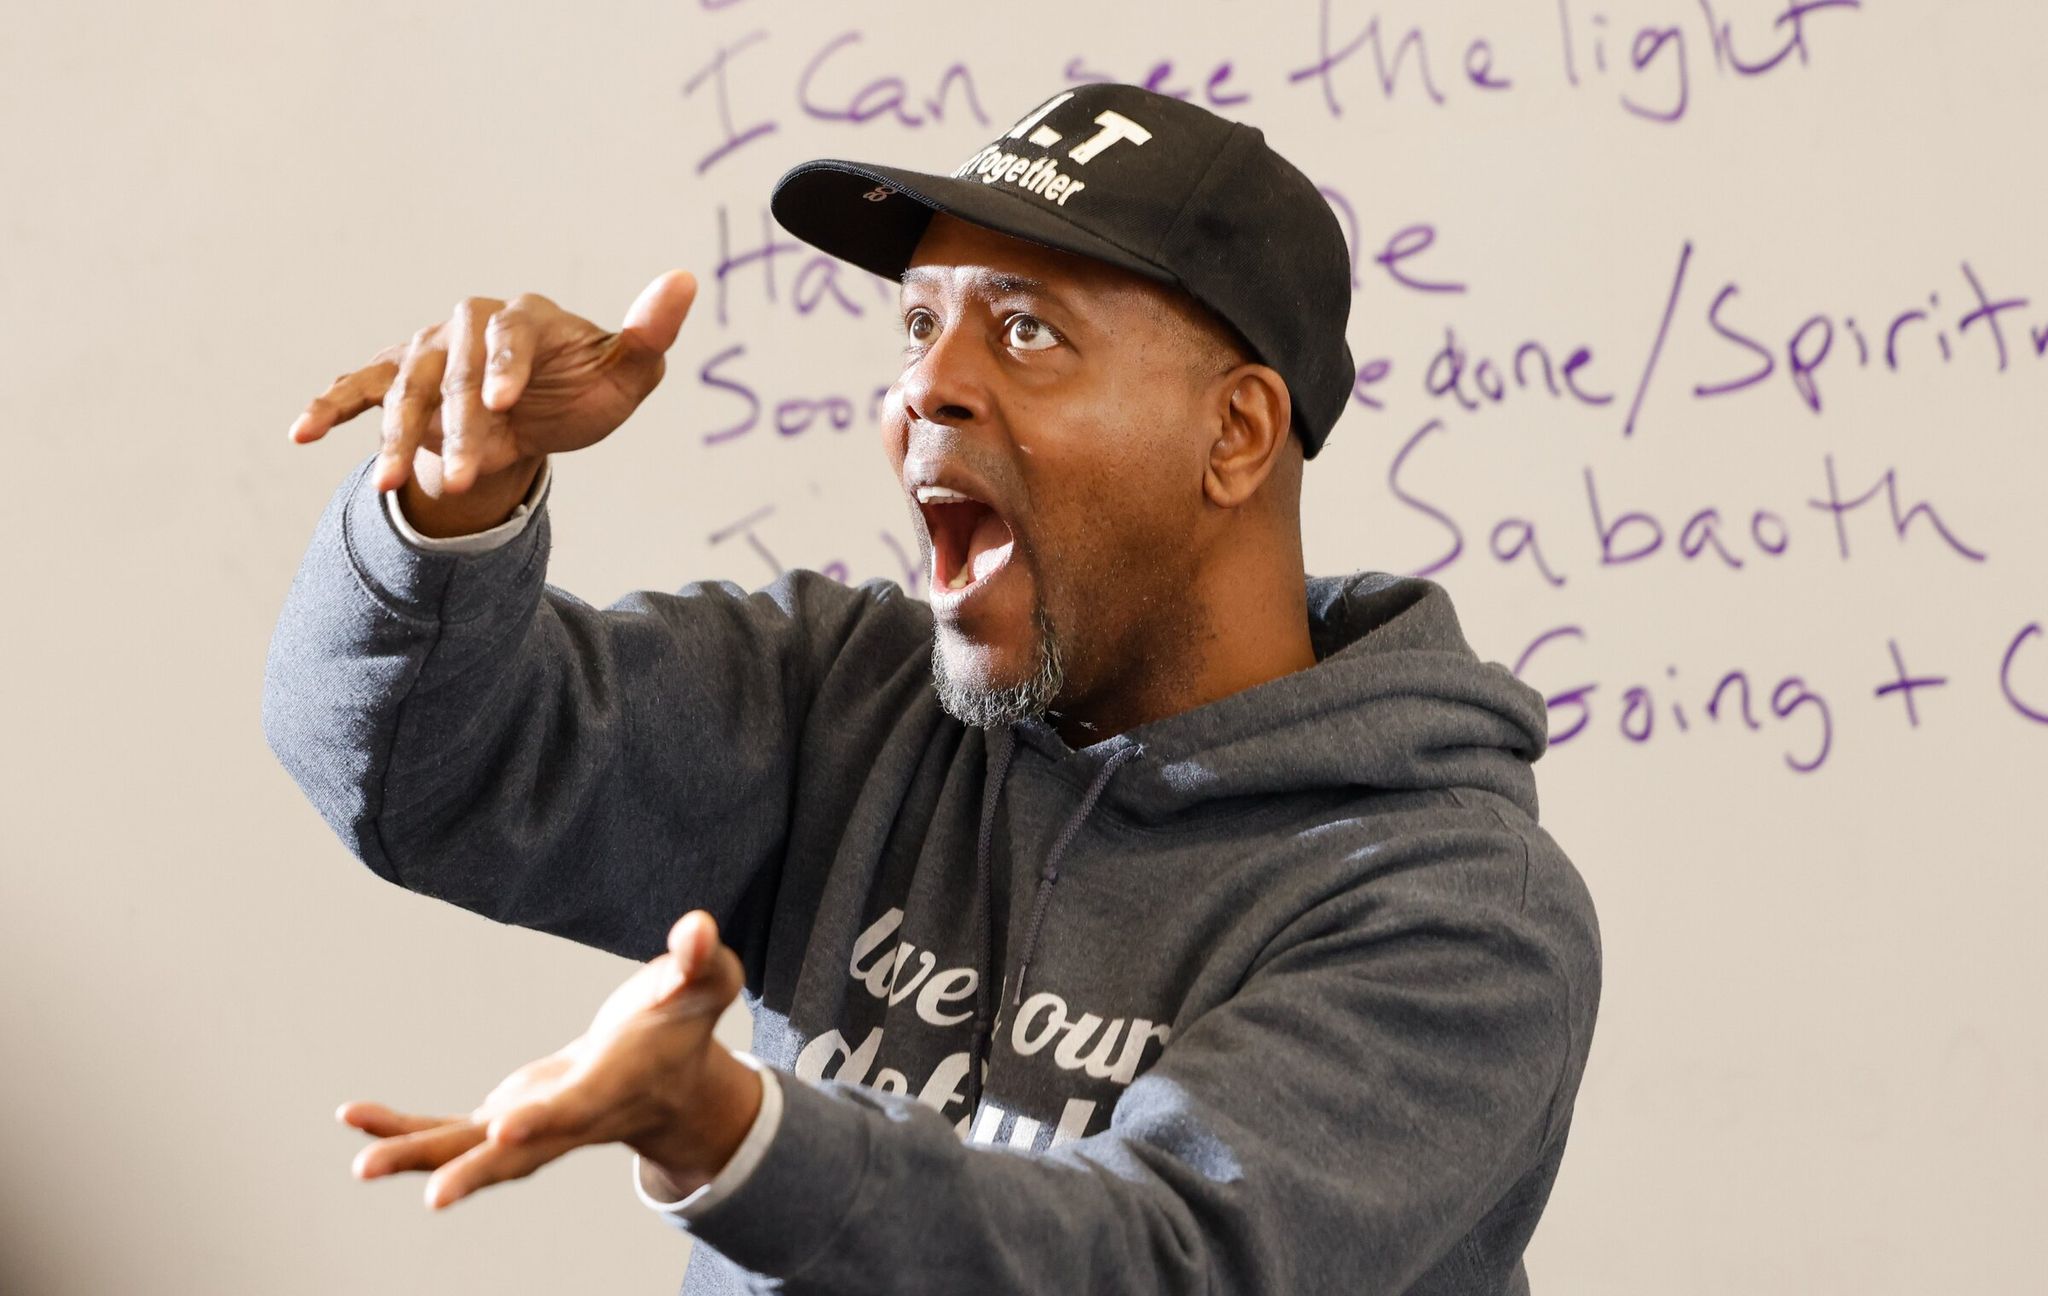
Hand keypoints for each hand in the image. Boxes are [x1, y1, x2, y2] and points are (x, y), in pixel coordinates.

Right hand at [287, 270, 697, 494]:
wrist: (537, 415)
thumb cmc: (584, 391)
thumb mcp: (626, 375)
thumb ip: (650, 335)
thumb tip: (687, 280)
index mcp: (522, 317)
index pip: (510, 335)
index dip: (505, 367)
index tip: (504, 404)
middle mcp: (466, 324)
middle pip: (455, 375)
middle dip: (459, 428)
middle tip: (466, 476)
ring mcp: (426, 350)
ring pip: (404, 392)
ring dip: (396, 439)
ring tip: (391, 485)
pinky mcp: (395, 377)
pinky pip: (357, 388)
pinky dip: (329, 406)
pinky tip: (300, 433)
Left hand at [337, 910, 755, 1210]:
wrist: (667, 1084)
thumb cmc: (684, 1026)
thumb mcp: (704, 986)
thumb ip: (699, 960)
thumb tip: (699, 927)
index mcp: (616, 1085)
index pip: (580, 1107)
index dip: (546, 1118)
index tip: (505, 1127)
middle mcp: (569, 1120)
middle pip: (522, 1155)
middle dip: (478, 1173)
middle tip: (434, 1197)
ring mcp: (534, 1126)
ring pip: (473, 1152)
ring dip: (421, 1158)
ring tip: (363, 1164)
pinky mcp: (507, 1121)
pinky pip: (450, 1132)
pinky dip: (405, 1129)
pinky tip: (355, 1115)